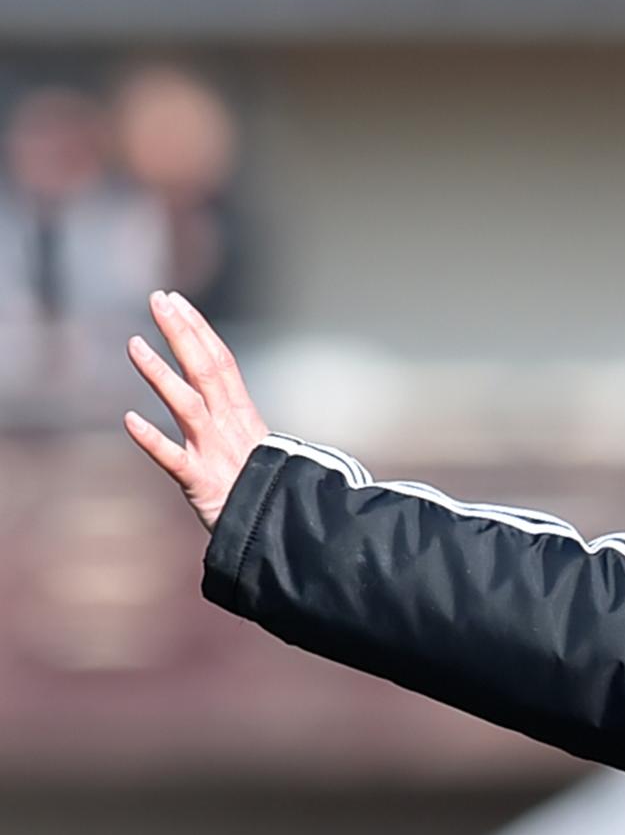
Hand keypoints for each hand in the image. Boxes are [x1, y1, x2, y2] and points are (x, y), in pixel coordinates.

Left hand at [123, 290, 268, 531]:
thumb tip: (226, 404)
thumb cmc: (269, 496)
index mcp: (244, 419)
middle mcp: (229, 429)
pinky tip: (130, 421)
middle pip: (205, 372)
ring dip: (161, 375)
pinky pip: (175, 461)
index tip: (177, 301)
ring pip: (188, 406)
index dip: (198, 330)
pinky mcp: (203, 486)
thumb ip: (239, 427)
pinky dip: (154, 441)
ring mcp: (215, 455)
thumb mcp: (258, 453)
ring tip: (134, 344)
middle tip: (158, 300)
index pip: (221, 363)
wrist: (285, 535)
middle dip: (181, 333)